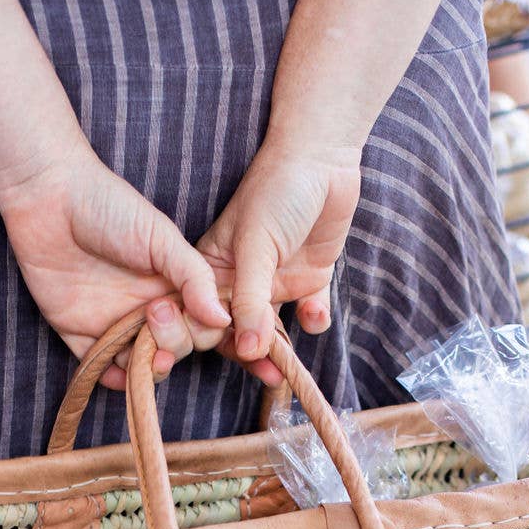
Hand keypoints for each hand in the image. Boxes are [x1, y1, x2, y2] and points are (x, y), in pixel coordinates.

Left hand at [0, 143, 230, 388]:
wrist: (48, 196)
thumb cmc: (110, 207)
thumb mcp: (161, 238)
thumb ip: (194, 277)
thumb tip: (224, 318)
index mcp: (171, 288)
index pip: (201, 327)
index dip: (201, 330)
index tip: (187, 311)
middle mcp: (147, 310)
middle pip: (175, 350)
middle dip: (173, 342)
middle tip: (154, 311)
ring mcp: (114, 324)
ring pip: (141, 366)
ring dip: (146, 366)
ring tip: (139, 344)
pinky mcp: (80, 333)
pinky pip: (101, 369)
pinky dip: (112, 379)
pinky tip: (116, 370)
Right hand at [198, 136, 361, 383]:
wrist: (324, 156)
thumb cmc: (277, 190)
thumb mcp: (255, 246)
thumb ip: (251, 301)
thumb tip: (247, 352)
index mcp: (214, 269)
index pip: (204, 317)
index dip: (211, 340)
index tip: (225, 356)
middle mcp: (242, 281)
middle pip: (238, 332)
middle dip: (250, 354)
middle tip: (267, 372)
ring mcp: (276, 281)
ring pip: (273, 331)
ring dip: (281, 350)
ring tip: (286, 368)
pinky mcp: (308, 279)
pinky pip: (309, 313)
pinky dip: (313, 319)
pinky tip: (314, 313)